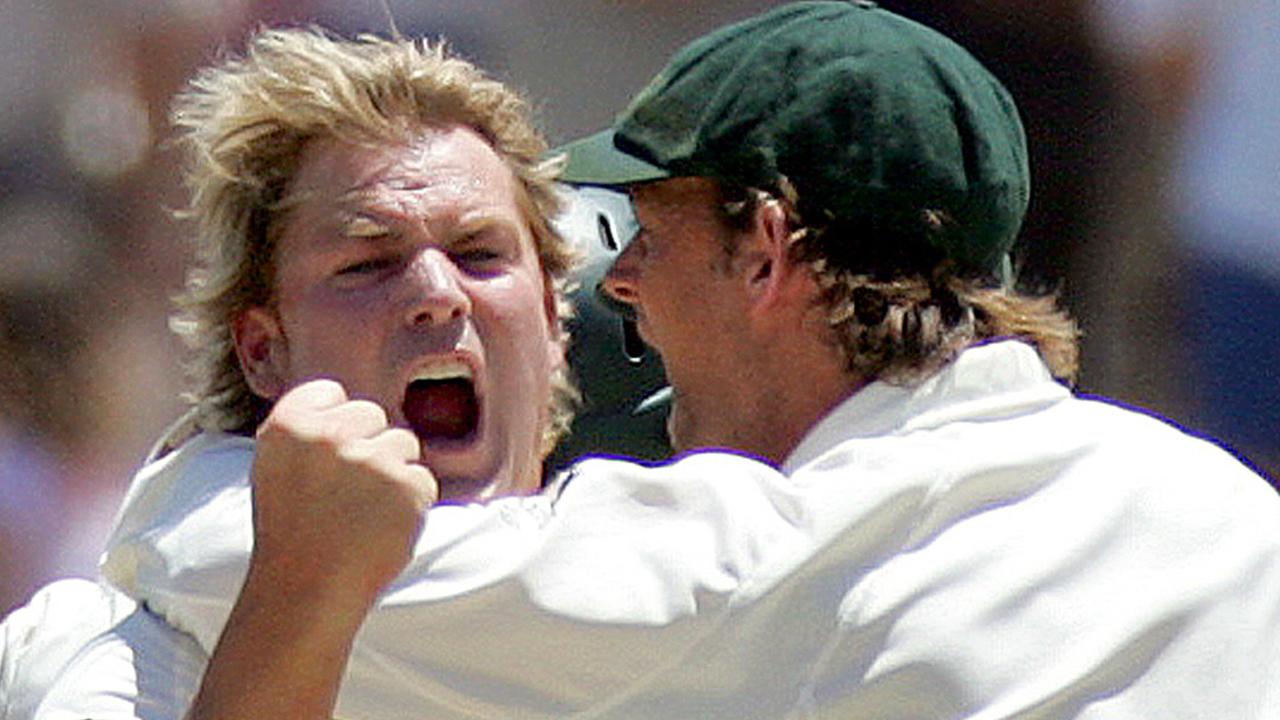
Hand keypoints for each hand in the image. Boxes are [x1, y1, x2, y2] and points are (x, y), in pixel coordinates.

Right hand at [249, 379, 437, 607]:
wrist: (307, 591)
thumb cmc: (293, 532)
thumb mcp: (277, 467)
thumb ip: (308, 429)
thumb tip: (349, 403)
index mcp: (288, 425)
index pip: (331, 392)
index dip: (335, 424)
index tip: (326, 459)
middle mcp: (328, 435)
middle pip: (373, 414)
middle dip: (368, 446)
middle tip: (345, 493)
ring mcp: (370, 459)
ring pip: (404, 444)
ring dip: (393, 474)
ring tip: (361, 513)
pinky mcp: (406, 485)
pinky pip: (423, 479)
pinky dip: (411, 504)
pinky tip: (381, 527)